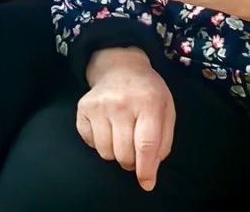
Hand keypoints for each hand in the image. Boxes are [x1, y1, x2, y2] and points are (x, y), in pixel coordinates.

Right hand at [77, 47, 174, 191]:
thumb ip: (164, 140)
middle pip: (124, 154)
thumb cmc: (147, 92)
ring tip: (122, 136)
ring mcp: (99, 105)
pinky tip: (107, 128)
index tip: (146, 182)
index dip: (146, 169)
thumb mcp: (166, 109)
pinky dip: (99, 143)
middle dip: (131, 162)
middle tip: (135, 152)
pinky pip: (90, 143)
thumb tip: (151, 169)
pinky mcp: (83, 108)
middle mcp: (121, 103)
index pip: (146, 145)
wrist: (120, 66)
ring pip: (105, 152)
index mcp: (148, 102)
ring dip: (115, 153)